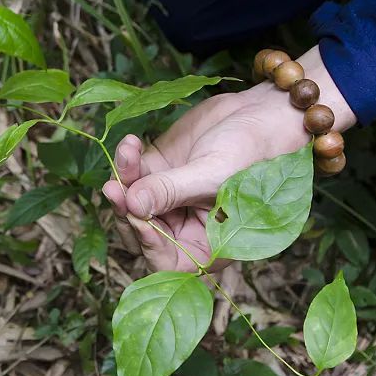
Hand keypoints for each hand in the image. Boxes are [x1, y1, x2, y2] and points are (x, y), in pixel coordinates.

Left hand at [103, 46, 355, 272]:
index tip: (137, 217)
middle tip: (114, 188)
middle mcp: (183, 227)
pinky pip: (131, 174)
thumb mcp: (212, 174)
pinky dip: (126, 160)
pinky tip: (132, 143)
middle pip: (139, 233)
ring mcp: (167, 199)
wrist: (261, 114)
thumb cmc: (252, 151)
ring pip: (129, 203)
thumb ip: (171, 191)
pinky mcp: (156, 172)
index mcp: (207, 244)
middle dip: (125, 211)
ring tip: (128, 153)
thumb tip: (132, 205)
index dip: (147, 244)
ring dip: (122, 180)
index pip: (167, 261)